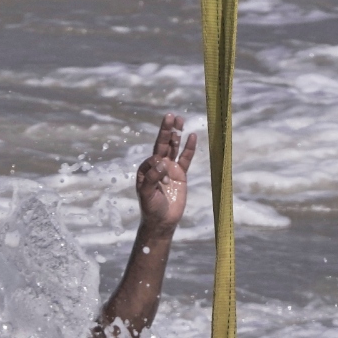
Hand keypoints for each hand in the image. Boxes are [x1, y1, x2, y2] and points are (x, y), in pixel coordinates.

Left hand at [136, 112, 194, 232]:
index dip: (159, 161)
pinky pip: (185, 158)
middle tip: (170, 116)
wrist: (163, 221)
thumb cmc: (151, 208)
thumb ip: (152, 178)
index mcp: (146, 168)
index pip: (153, 156)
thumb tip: (162, 162)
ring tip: (179, 120)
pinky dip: (189, 148)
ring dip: (176, 134)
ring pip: (173, 148)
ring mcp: (170, 169)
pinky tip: (192, 136)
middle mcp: (157, 165)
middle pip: (163, 144)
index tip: (163, 172)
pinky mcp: (181, 174)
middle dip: (166, 130)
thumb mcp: (147, 194)